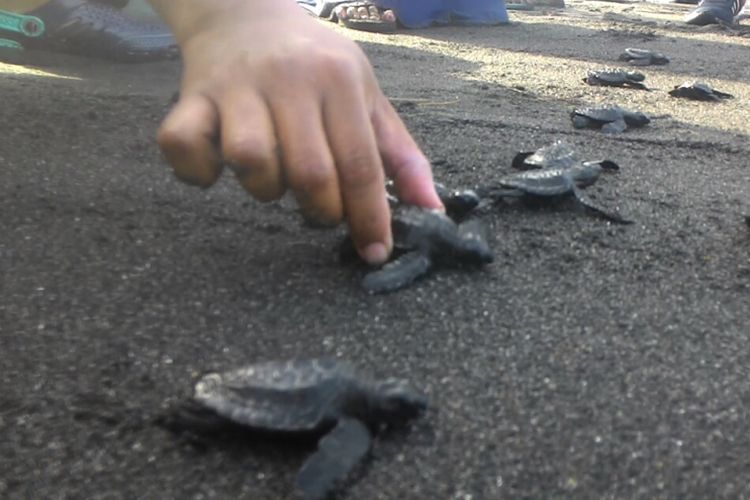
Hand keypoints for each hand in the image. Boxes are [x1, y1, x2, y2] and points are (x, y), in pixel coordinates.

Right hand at [150, 0, 441, 263]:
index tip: (375, 252)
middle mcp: (288, 79)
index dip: (371, 217)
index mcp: (338, 79)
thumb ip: (400, 154)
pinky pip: (182, 146)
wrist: (245, 11)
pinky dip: (197, 171)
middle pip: (310, 173)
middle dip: (321, 209)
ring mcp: (235, 87)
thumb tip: (431, 210)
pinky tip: (216, 166)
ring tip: (273, 174)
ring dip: (265, 189)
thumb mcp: (367, 96)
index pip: (361, 163)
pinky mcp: (189, 97)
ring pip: (250, 162)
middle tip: (321, 206)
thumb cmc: (316, 63)